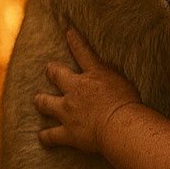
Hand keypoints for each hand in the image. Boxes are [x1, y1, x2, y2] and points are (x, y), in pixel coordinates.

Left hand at [35, 28, 140, 152]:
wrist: (120, 126)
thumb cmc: (130, 105)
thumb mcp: (126, 83)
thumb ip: (115, 75)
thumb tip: (113, 69)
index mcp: (93, 75)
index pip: (82, 52)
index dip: (75, 40)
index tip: (69, 31)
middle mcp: (75, 90)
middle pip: (56, 74)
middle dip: (52, 71)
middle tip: (51, 70)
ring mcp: (67, 111)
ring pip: (45, 103)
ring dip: (42, 101)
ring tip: (39, 101)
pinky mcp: (67, 132)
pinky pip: (51, 135)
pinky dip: (46, 137)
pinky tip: (43, 137)